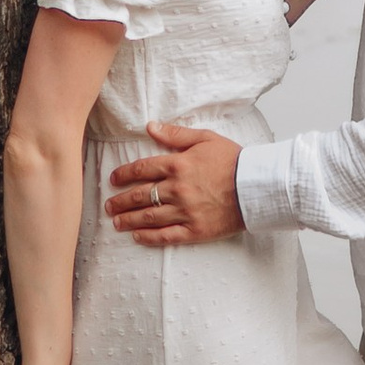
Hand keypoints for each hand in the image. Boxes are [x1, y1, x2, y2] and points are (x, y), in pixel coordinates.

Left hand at [105, 123, 243, 246]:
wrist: (256, 186)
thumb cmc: (233, 160)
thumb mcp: (205, 138)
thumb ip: (176, 135)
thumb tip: (150, 127)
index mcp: (178, 165)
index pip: (142, 169)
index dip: (124, 174)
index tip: (113, 179)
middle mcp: (177, 189)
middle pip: (140, 195)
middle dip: (120, 200)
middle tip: (108, 205)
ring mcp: (185, 212)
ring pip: (149, 217)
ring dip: (129, 220)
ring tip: (116, 222)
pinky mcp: (195, 230)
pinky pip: (166, 236)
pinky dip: (149, 237)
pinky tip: (137, 237)